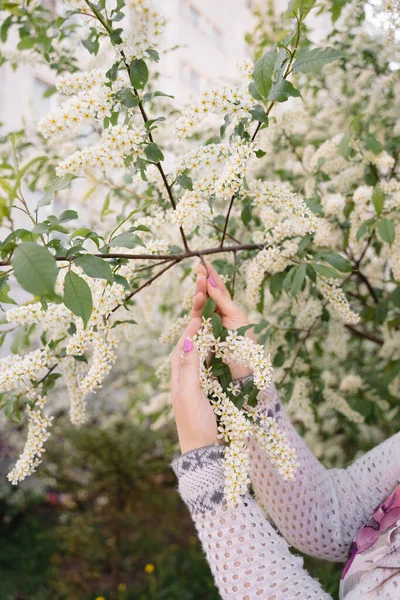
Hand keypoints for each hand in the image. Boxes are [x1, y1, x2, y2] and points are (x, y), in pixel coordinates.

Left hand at [171, 317, 218, 453]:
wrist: (204, 452)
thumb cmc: (195, 424)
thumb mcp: (190, 393)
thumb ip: (190, 367)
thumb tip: (189, 340)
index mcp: (178, 379)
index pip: (182, 349)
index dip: (189, 332)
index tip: (199, 317)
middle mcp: (186, 381)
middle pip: (189, 351)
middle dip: (196, 333)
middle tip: (205, 317)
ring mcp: (197, 388)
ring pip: (199, 360)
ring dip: (205, 343)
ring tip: (213, 328)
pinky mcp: (208, 396)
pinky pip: (208, 371)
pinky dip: (213, 358)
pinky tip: (221, 353)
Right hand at [191, 261, 254, 379]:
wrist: (239, 370)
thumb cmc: (243, 344)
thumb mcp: (237, 317)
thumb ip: (223, 300)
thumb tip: (212, 282)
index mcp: (230, 310)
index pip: (220, 289)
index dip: (213, 276)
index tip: (205, 263)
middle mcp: (218, 315)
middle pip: (208, 294)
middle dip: (203, 281)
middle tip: (199, 268)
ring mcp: (208, 324)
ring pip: (201, 304)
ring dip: (200, 290)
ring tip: (200, 279)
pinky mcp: (200, 334)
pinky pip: (197, 317)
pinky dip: (197, 305)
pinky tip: (199, 295)